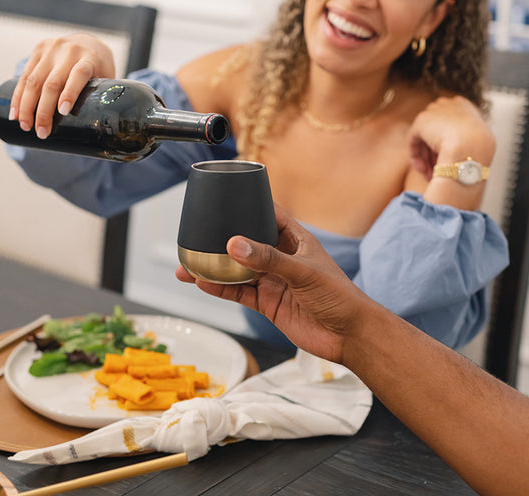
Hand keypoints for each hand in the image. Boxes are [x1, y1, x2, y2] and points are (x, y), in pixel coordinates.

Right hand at [9, 33, 114, 138]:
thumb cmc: (100, 68)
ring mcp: (51, 48)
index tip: (63, 112)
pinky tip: (15, 112)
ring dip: (27, 106)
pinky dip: (18, 96)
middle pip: (52, 83)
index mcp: (89, 58)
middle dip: (44, 110)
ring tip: (25, 126)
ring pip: (34, 80)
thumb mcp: (106, 79)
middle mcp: (69, 50)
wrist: (89, 42)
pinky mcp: (38, 49)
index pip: (78, 74)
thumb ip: (102, 97)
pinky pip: (24, 75)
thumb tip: (102, 129)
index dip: (70, 93)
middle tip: (42, 133)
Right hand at [175, 206, 367, 362]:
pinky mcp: (268, 303)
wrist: (349, 337)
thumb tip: (234, 244)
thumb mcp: (303, 271)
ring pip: (237, 270)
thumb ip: (268, 259)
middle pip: (245, 244)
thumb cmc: (339, 296)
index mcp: (294, 239)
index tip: (224, 199)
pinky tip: (203, 284)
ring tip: (188, 266)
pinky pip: (239, 293)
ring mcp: (273, 281)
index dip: (248, 206)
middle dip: (222, 242)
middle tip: (196, 238)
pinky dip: (221, 289)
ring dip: (214, 268)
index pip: (268, 215)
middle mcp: (281, 257)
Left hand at [408, 95, 494, 181]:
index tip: (449, 159)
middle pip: (435, 132)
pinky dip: (417, 156)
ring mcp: (434, 111)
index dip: (447, 145)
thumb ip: (464, 142)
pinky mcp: (421, 121)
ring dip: (426, 158)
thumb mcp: (478, 143)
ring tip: (429, 174)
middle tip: (436, 170)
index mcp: (463, 106)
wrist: (472, 146)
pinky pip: (414, 141)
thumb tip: (453, 152)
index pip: (450, 126)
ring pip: (425, 138)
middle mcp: (447, 105)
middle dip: (434, 153)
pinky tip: (422, 169)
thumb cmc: (479, 148)